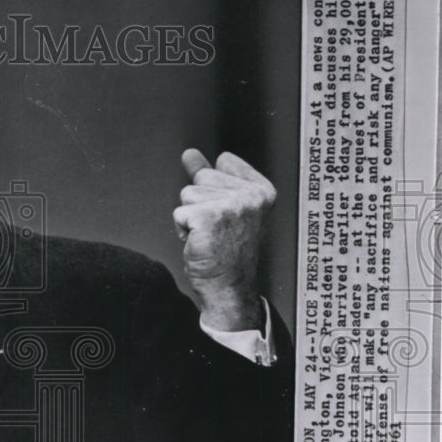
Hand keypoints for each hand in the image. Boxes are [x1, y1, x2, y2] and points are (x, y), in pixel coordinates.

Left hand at [172, 149, 274, 331]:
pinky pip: (179, 212)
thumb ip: (210, 176)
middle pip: (202, 177)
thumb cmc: (228, 253)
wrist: (229, 288)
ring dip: (191, 217)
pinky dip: (182, 229)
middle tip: (217, 230)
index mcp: (262, 190)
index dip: (215, 188)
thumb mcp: (225, 208)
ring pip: (188, 194)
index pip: (223, 162)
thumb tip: (190, 153)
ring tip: (209, 237)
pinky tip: (201, 243)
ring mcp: (231, 205)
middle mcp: (251, 195)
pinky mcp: (209, 217)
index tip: (228, 217)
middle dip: (200, 203)